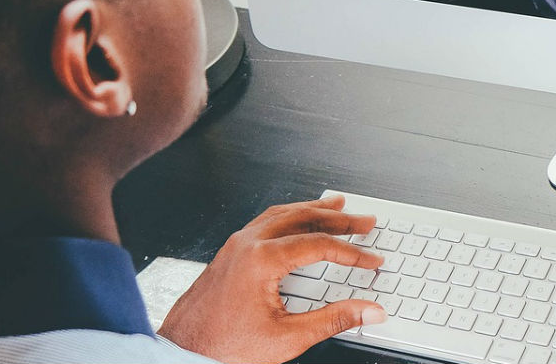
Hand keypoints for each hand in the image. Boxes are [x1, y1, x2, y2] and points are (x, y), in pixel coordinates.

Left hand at [157, 196, 385, 363]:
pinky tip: (297, 219)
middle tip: (365, 220)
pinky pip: (265, 221)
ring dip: (313, 210)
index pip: (318, 245)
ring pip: (282, 214)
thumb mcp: (288, 337)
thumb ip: (334, 320)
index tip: (371, 260)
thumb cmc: (224, 345)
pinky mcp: (230, 251)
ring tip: (337, 206)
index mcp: (261, 260)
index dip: (351, 252)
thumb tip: (368, 311)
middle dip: (339, 219)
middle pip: (303, 218)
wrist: (183, 350)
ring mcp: (236, 244)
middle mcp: (247, 244)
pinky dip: (289, 216)